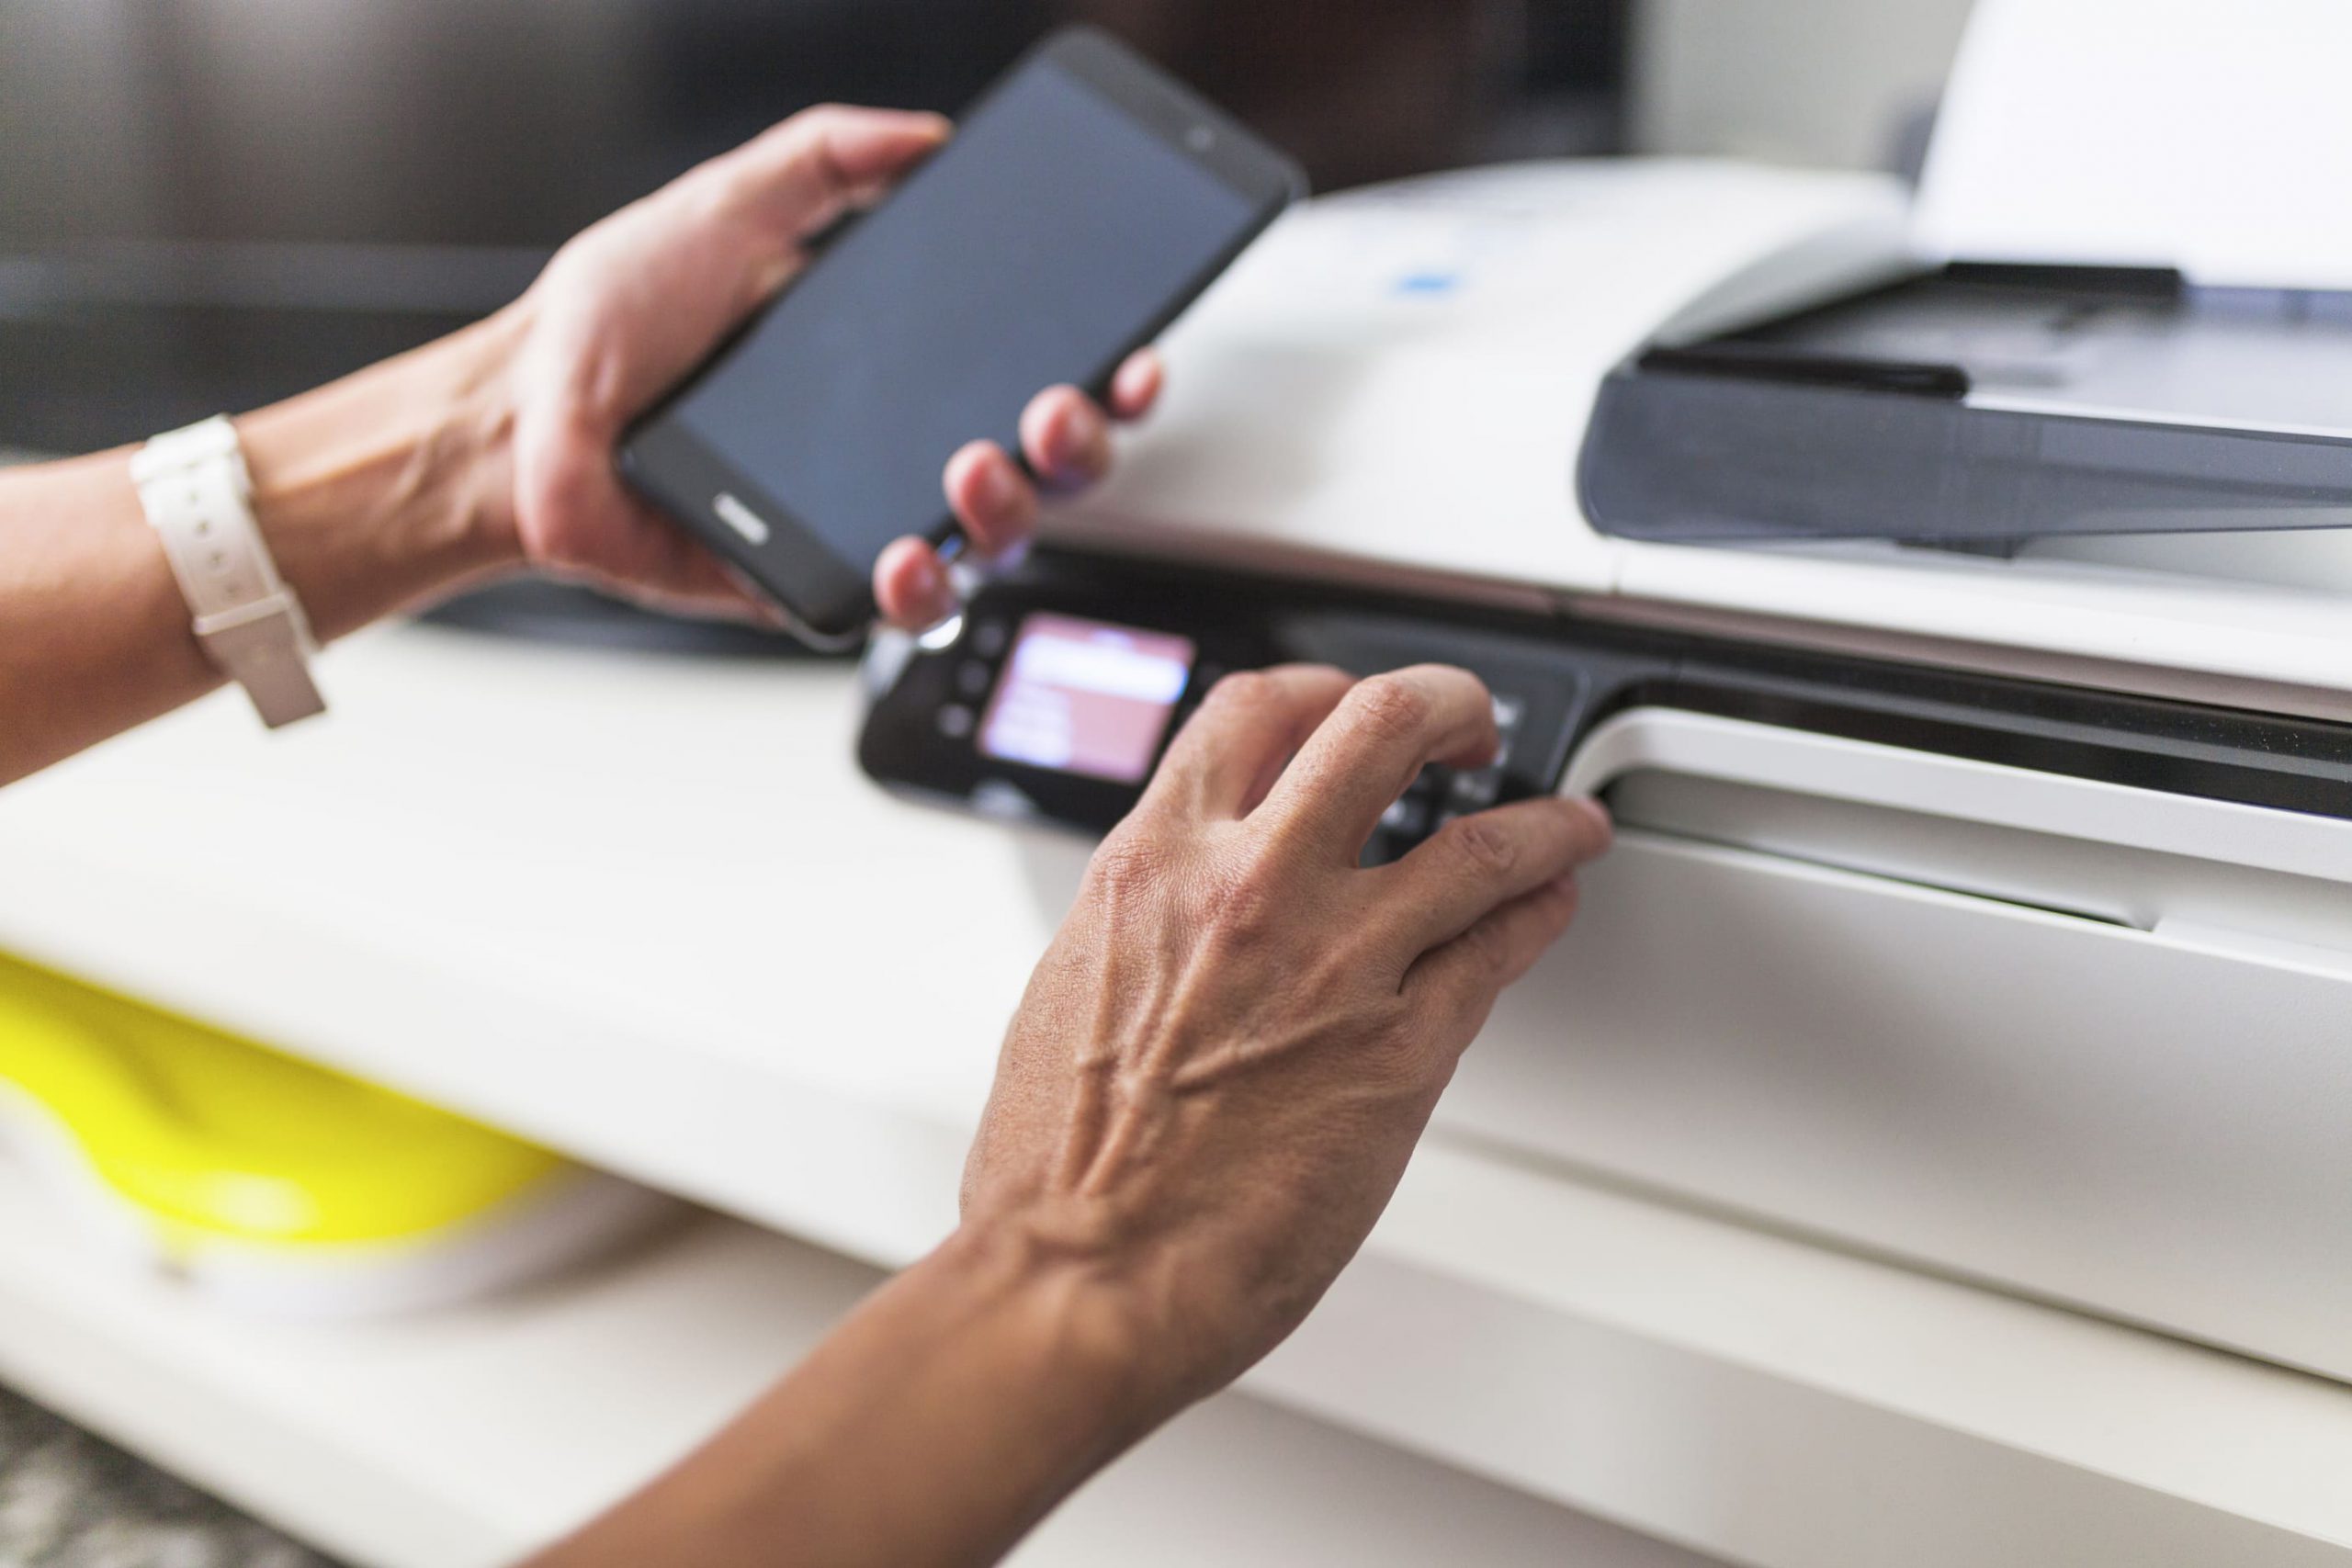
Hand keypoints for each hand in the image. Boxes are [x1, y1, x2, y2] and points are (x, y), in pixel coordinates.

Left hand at [505, 104, 1161, 626]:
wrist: (521, 412)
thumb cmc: (611, 322)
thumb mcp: (724, 206)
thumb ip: (825, 160)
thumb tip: (923, 134)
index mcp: (897, 364)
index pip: (1034, 373)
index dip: (1104, 375)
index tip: (1132, 355)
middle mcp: (896, 447)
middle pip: (1043, 466)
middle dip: (1078, 444)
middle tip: (1053, 409)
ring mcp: (861, 520)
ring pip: (990, 543)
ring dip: (1010, 509)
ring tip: (973, 467)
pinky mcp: (810, 584)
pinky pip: (896, 606)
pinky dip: (919, 585)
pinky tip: (904, 553)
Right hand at [960, 665, 1613, 1409]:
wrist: (1081, 1275)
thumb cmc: (1058, 1167)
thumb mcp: (1075, 984)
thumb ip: (1149, 921)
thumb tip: (1189, 906)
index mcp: (1154, 865)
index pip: (1256, 709)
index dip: (1320, 690)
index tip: (1347, 703)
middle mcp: (1253, 890)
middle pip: (1386, 725)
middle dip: (1448, 705)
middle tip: (1470, 725)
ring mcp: (1340, 964)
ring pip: (1486, 842)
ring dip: (1544, 822)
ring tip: (1569, 825)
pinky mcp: (1404, 1051)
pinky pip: (1502, 950)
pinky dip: (1541, 914)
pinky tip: (1549, 908)